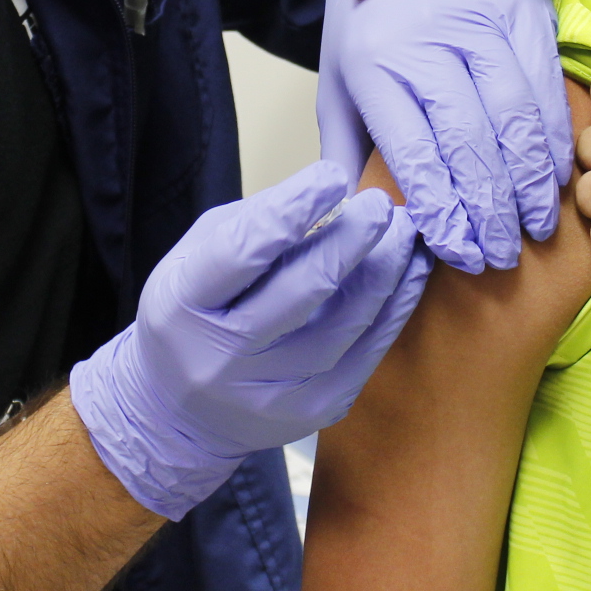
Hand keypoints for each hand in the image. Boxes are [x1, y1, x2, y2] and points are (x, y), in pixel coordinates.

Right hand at [69, 161, 431, 518]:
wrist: (181, 414)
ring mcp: (269, 392)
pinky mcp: (311, 412)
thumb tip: (329, 193)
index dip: (293, 209)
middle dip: (351, 239)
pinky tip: (409, 272)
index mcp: (182, 304)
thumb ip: (254, 224)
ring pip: (344, 324)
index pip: (243, 251)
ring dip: (385, 271)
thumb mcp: (196, 258)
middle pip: (302, 289)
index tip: (332, 175)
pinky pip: (366, 354)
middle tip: (380, 203)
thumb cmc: (195, 314)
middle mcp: (221, 357)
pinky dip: (394, 307)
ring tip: (404, 233)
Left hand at [316, 0, 568, 272]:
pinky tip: (554, 177)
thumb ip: (346, 146)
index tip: (458, 252)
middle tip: (500, 254)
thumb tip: (350, 215)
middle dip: (488, 208)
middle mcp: (430, 44)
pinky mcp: (523, 15)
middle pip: (468, 140)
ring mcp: (481, 26)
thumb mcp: (339, 76)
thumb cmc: (370, 16)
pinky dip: (553, 139)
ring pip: (514, 117)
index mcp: (377, 64)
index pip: (415, 150)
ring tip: (533, 227)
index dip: (441, 209)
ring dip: (528, 181)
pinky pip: (545, 88)